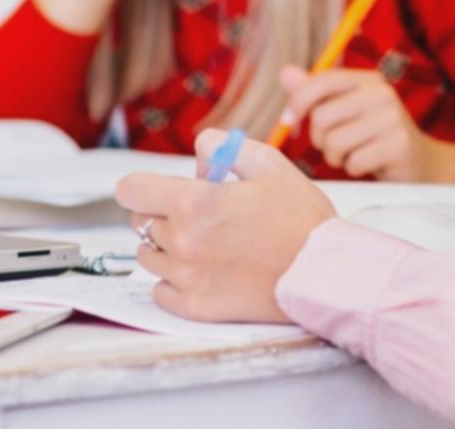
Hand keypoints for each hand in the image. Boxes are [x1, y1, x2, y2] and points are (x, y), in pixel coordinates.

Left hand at [115, 128, 336, 322]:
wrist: (324, 273)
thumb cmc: (300, 218)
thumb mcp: (268, 163)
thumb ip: (223, 147)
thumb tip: (199, 154)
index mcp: (194, 203)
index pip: (130, 190)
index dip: (143, 185)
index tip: (159, 189)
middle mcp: (182, 241)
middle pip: (140, 221)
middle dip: (162, 212)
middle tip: (197, 214)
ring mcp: (187, 279)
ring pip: (149, 255)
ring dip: (167, 246)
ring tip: (204, 242)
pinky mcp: (196, 308)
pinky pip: (160, 291)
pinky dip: (173, 281)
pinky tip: (202, 270)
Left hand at [278, 65, 454, 182]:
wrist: (424, 164)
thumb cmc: (375, 137)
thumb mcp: (346, 112)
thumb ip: (316, 94)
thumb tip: (284, 73)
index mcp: (367, 80)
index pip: (321, 81)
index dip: (297, 102)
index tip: (289, 121)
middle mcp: (381, 93)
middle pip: (322, 117)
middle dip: (320, 140)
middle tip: (337, 146)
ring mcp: (392, 119)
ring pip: (334, 142)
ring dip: (336, 158)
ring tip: (354, 155)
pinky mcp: (399, 145)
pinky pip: (353, 162)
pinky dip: (354, 169)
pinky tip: (370, 165)